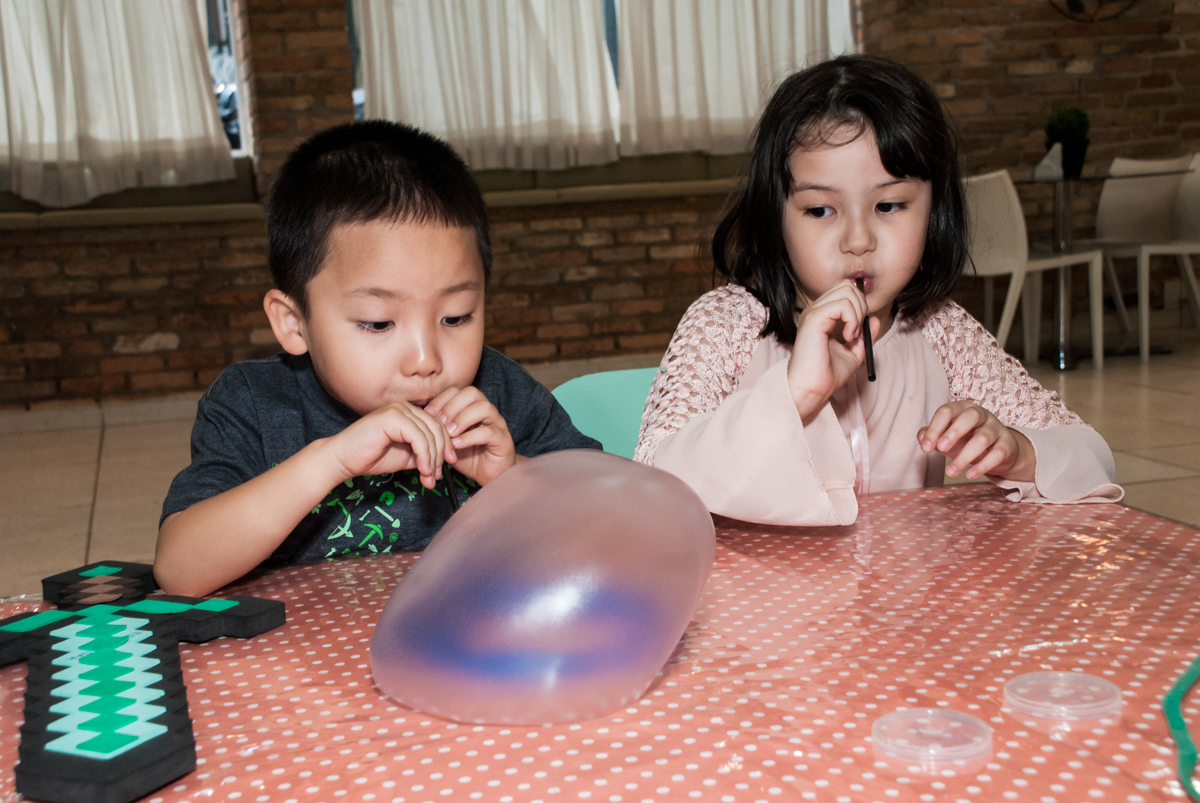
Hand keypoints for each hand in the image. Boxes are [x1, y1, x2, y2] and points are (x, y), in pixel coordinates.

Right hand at [325, 400, 449, 488]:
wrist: (343, 459)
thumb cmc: (370, 457)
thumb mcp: (406, 456)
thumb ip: (424, 453)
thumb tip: (445, 461)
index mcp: (408, 412)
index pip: (437, 426)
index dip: (445, 447)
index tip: (444, 469)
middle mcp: (404, 406)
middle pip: (437, 428)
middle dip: (440, 455)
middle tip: (436, 477)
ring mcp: (398, 409)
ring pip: (430, 434)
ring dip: (433, 459)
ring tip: (428, 477)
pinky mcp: (392, 417)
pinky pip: (419, 437)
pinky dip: (424, 455)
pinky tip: (423, 470)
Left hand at [425, 387, 517, 485]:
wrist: (489, 475)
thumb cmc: (468, 456)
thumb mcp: (447, 441)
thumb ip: (438, 429)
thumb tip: (419, 420)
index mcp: (471, 407)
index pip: (456, 391)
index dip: (440, 400)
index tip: (427, 415)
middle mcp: (486, 411)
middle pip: (471, 393)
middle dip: (451, 407)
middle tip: (439, 424)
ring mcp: (497, 423)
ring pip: (483, 407)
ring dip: (462, 419)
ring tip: (449, 433)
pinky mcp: (503, 439)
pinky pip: (489, 432)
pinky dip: (470, 437)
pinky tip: (456, 445)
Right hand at [787, 279, 877, 422]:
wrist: (813, 389)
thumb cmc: (827, 374)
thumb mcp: (854, 352)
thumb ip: (865, 335)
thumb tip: (874, 319)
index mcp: (822, 315)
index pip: (845, 291)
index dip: (860, 306)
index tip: (859, 331)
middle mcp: (816, 310)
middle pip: (846, 285)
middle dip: (861, 305)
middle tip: (858, 331)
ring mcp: (813, 312)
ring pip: (846, 291)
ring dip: (858, 313)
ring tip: (852, 336)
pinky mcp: (814, 318)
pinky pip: (842, 305)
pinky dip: (853, 319)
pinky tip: (848, 337)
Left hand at [918, 401, 1034, 481]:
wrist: (998, 451)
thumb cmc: (967, 440)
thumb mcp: (947, 437)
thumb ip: (931, 435)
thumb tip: (921, 438)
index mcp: (962, 409)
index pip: (947, 411)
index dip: (934, 428)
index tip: (925, 448)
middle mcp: (981, 414)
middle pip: (970, 416)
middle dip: (954, 432)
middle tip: (940, 449)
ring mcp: (996, 428)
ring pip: (983, 438)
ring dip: (964, 456)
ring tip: (950, 472)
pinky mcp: (1007, 444)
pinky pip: (997, 454)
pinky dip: (983, 465)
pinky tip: (970, 475)